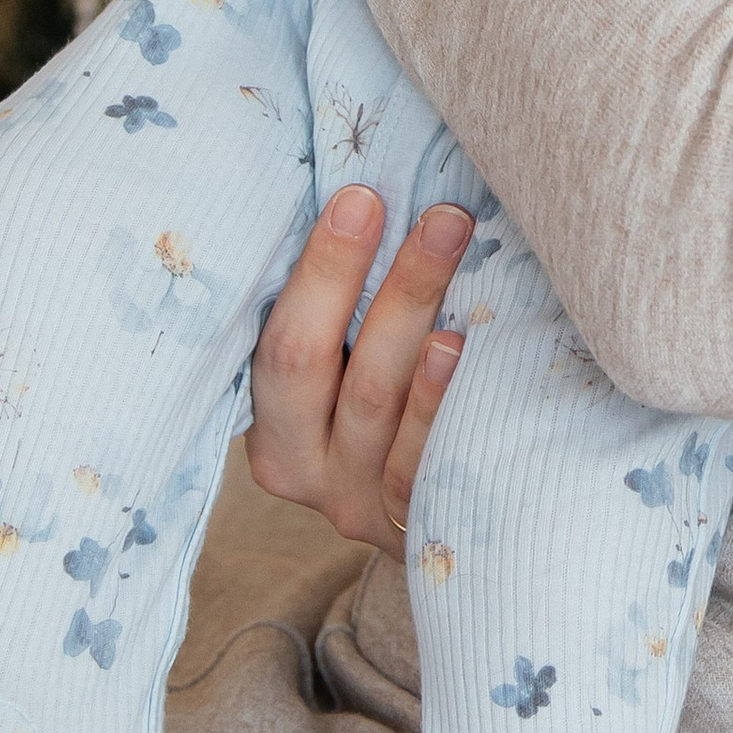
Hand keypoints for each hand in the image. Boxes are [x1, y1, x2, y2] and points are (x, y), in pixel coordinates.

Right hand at [244, 185, 471, 556]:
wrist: (443, 535)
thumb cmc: (385, 415)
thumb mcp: (342, 382)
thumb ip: (341, 320)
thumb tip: (374, 203)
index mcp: (271, 424)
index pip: (282, 343)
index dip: (321, 268)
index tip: (361, 197)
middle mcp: (305, 469)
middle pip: (320, 364)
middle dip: (364, 273)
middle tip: (434, 212)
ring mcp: (359, 502)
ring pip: (375, 402)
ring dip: (411, 313)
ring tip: (449, 247)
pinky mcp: (413, 524)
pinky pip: (422, 460)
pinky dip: (437, 398)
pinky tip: (461, 344)